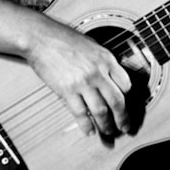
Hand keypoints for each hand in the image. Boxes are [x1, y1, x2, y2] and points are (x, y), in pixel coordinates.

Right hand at [25, 19, 132, 137]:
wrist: (42, 38)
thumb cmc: (65, 39)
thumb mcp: (92, 45)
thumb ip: (103, 61)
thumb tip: (111, 76)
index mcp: (106, 59)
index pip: (125, 83)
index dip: (127, 97)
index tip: (127, 105)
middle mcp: (97, 72)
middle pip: (117, 101)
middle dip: (123, 118)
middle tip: (125, 127)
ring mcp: (83, 83)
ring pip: (101, 111)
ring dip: (106, 125)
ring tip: (108, 132)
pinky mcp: (67, 91)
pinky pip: (80, 114)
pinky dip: (86, 126)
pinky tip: (89, 131)